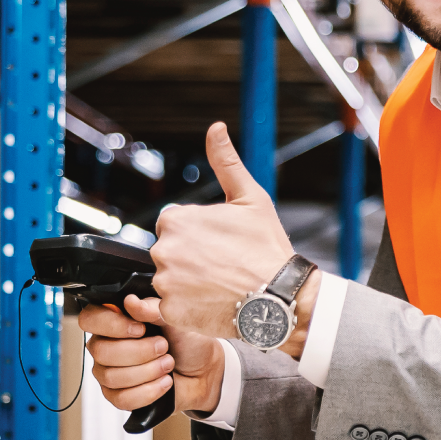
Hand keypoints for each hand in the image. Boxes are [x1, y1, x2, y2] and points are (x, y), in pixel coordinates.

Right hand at [79, 295, 223, 414]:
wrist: (204, 371)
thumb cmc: (188, 342)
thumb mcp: (175, 319)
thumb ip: (153, 309)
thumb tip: (131, 301)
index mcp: (116, 321)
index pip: (90, 319)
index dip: (111, 325)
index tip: (140, 329)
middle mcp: (107, 346)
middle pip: (100, 351)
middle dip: (139, 351)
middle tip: (164, 347)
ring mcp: (109, 372)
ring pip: (111, 376)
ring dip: (147, 371)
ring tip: (168, 364)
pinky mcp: (119, 396)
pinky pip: (122, 398)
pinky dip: (148, 391)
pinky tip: (164, 382)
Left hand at [151, 122, 298, 344]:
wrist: (281, 297)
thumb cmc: (268, 248)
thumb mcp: (250, 198)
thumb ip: (225, 162)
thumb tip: (215, 128)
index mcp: (177, 220)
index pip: (172, 225)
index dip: (197, 234)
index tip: (219, 244)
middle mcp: (164, 250)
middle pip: (167, 252)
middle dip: (189, 258)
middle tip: (221, 266)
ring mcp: (165, 283)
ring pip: (166, 279)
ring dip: (185, 282)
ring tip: (218, 285)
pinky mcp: (170, 311)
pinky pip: (159, 307)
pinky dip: (176, 306)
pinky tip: (204, 302)